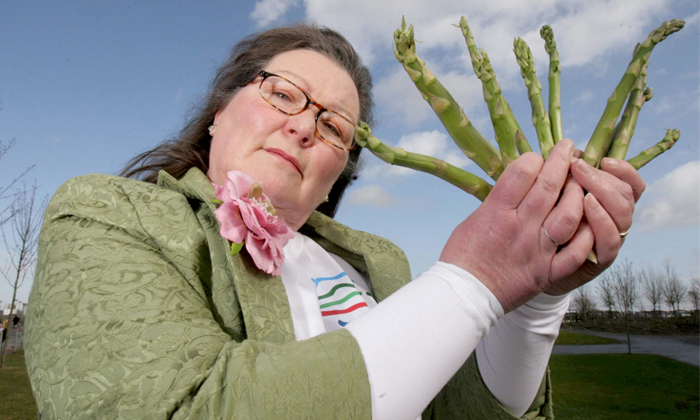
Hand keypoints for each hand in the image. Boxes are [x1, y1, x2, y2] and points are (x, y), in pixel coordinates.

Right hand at [440, 139, 592, 312]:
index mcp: (496, 212)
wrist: (465, 296)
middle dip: (561, 161)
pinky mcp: (547, 271)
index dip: (534, 157)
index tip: (539, 154)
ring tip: (581, 180)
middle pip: (548, 186)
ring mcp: (537, 249)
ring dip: (578, 192)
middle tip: (568, 147)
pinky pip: (576, 251)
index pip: (522, 172)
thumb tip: (519, 180)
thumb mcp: (473, 219)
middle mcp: (520, 227)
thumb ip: (498, 201)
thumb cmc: (463, 256)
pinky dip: (586, 234)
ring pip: (568, 213)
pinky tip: (590, 220)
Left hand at [543, 156, 645, 294]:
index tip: (604, 160)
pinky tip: (586, 206)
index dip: (624, 170)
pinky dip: (602, 221)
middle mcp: (614, 220)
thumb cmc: (540, 227)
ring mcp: (609, 240)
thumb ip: (564, 178)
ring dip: (604, 195)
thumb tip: (565, 152)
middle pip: (626, 195)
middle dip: (603, 178)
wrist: (530, 268)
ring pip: (623, 215)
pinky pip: (610, 241)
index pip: (631, 183)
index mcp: (608, 203)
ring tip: (583, 185)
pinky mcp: (600, 260)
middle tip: (578, 166)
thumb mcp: (551, 198)